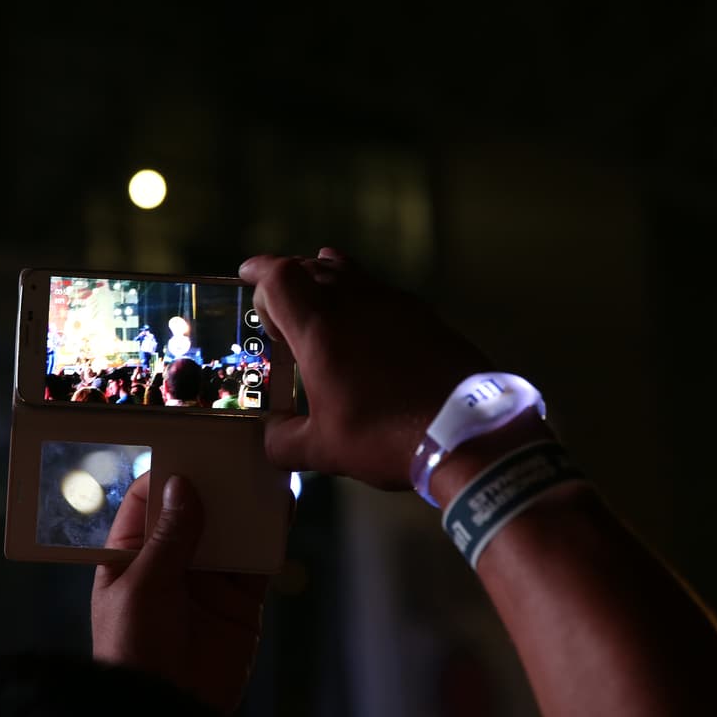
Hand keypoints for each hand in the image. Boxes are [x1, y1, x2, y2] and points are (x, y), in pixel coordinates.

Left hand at [91, 473, 268, 715]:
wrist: (167, 714)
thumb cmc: (133, 652)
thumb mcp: (143, 588)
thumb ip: (168, 538)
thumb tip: (183, 485)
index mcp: (131, 553)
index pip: (148, 498)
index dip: (170, 469)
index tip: (195, 443)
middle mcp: (170, 560)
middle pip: (196, 507)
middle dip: (216, 481)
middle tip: (240, 450)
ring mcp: (207, 579)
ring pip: (231, 529)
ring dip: (246, 505)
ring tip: (266, 472)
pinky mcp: (239, 601)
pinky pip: (258, 562)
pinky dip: (271, 538)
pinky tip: (282, 513)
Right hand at [239, 249, 490, 489]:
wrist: (469, 430)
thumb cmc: (387, 436)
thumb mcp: (325, 450)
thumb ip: (286, 441)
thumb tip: (273, 437)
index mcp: (319, 330)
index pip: (279, 277)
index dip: (259, 275)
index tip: (247, 280)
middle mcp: (354, 303)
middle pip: (311, 266)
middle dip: (287, 276)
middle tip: (277, 299)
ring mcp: (393, 303)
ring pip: (349, 271)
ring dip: (325, 278)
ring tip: (317, 296)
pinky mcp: (423, 314)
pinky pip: (379, 289)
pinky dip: (360, 294)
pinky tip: (363, 318)